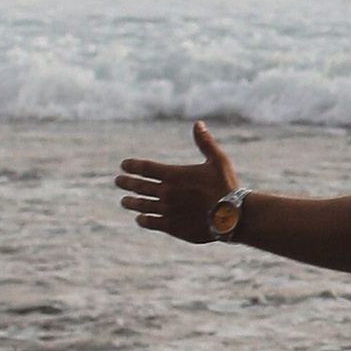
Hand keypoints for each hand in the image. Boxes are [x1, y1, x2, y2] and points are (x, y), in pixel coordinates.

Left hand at [115, 119, 236, 246]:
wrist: (232, 216)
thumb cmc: (226, 186)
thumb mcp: (218, 160)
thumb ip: (205, 142)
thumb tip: (198, 124)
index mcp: (174, 174)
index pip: (145, 168)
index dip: (132, 165)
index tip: (124, 165)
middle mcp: (166, 192)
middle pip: (139, 186)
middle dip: (127, 183)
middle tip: (118, 181)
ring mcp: (167, 210)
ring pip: (142, 205)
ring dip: (131, 202)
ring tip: (124, 201)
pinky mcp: (171, 226)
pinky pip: (151, 222)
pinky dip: (143, 219)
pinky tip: (140, 218)